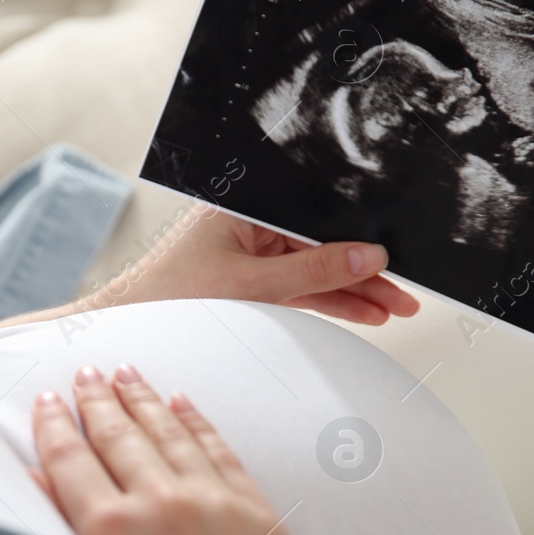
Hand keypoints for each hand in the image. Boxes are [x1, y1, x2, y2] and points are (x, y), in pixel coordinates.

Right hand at [31, 364, 349, 534]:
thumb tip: (39, 488)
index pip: (70, 460)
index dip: (54, 425)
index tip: (44, 399)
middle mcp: (163, 507)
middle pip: (120, 437)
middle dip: (97, 401)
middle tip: (82, 373)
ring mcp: (219, 508)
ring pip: (172, 435)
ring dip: (145, 400)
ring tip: (126, 373)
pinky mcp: (263, 519)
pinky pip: (223, 453)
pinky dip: (199, 424)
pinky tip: (183, 405)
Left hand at [117, 204, 418, 325]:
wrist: (127, 329)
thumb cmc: (170, 296)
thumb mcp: (252, 285)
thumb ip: (313, 273)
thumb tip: (369, 257)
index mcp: (244, 205)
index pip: (316, 217)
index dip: (358, 239)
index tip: (395, 258)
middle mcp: (249, 223)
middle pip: (322, 244)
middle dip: (365, 271)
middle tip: (406, 294)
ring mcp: (250, 253)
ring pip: (314, 270)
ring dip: (353, 291)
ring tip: (394, 309)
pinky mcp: (248, 280)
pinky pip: (299, 288)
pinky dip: (328, 302)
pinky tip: (362, 313)